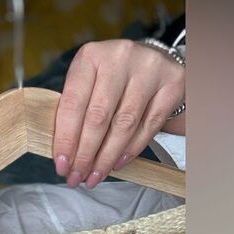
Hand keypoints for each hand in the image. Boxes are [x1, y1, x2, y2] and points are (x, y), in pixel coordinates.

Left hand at [53, 39, 184, 188]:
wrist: (152, 61)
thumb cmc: (110, 79)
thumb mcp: (88, 84)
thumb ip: (75, 113)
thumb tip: (65, 157)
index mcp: (90, 56)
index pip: (72, 104)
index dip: (65, 139)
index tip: (62, 166)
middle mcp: (119, 58)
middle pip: (98, 117)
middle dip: (85, 154)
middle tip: (77, 177)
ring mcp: (149, 68)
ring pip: (124, 124)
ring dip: (106, 157)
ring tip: (95, 176)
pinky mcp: (172, 83)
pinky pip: (149, 126)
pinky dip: (131, 149)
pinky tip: (117, 163)